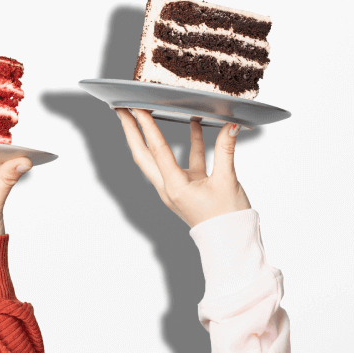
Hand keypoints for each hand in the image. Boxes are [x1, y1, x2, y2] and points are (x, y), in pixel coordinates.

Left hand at [116, 108, 249, 226]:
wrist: (231, 244)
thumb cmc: (226, 220)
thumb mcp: (227, 181)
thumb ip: (226, 150)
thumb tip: (230, 126)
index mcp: (175, 187)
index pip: (157, 150)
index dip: (146, 126)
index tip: (136, 108)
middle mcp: (170, 188)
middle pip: (144, 155)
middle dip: (132, 133)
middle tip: (122, 112)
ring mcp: (177, 188)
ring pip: (160, 158)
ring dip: (154, 137)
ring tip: (147, 115)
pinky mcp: (187, 189)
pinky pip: (183, 162)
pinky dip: (187, 145)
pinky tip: (194, 127)